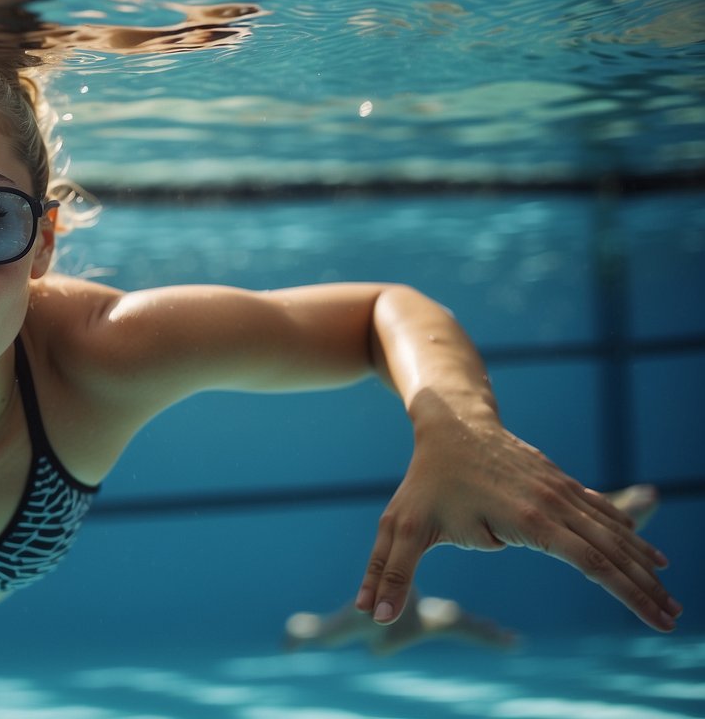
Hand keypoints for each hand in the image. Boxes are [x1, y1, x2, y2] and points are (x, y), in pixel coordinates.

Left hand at [355, 403, 681, 631]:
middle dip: (644, 587)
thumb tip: (371, 612)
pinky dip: (628, 536)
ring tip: (670, 597)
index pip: (589, 561)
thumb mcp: (402, 526)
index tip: (652, 615)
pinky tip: (648, 554)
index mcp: (528, 518)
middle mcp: (555, 503)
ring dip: (642, 564)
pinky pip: (602, 514)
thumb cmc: (425, 479)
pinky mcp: (559, 485)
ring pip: (611, 532)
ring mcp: (561, 491)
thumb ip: (390, 571)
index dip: (623, 590)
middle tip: (673, 620)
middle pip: (611, 551)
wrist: (452, 422)